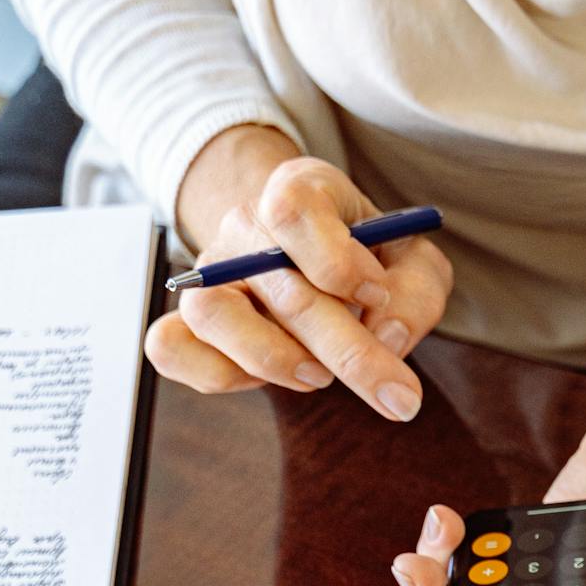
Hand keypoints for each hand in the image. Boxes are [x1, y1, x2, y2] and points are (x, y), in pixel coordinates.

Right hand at [146, 137, 451, 420]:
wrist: (314, 258)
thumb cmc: (370, 260)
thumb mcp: (414, 262)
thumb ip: (415, 293)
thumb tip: (385, 334)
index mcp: (300, 189)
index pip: (292, 210)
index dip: (338, 263)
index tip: (377, 295)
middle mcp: (245, 227)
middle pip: (278, 285)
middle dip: (348, 352)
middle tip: (398, 395)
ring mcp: (208, 273)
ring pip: (212, 315)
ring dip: (276, 360)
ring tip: (321, 375)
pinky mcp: (188, 322)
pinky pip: (170, 348)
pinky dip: (220, 375)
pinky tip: (271, 379)